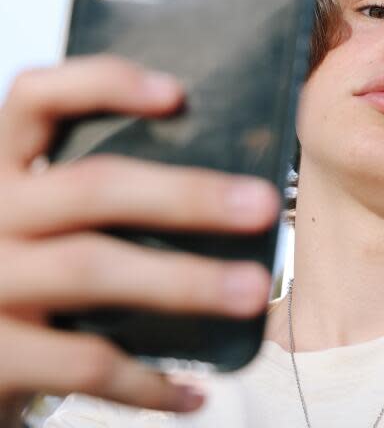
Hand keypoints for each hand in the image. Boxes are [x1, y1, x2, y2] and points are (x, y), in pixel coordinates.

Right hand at [0, 56, 278, 415]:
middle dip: (185, 195)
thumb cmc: (23, 275)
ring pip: (94, 268)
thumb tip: (224, 187)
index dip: (103, 85)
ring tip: (255, 291)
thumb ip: (95, 196)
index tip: (177, 94)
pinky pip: (84, 364)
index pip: (37, 98)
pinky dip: (148, 382)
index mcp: (2, 168)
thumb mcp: (43, 221)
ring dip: (186, 281)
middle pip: (91, 186)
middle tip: (263, 204)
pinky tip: (196, 392)